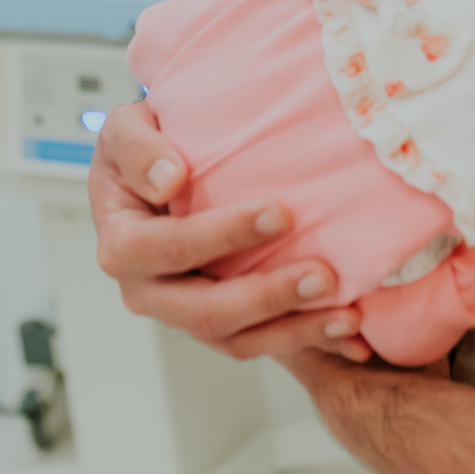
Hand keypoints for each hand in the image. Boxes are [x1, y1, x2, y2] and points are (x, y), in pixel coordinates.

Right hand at [88, 100, 370, 361]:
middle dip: (269, 296)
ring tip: (347, 316)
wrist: (157, 172)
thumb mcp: (125, 130)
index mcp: (123, 244)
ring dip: (296, 331)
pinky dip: (307, 343)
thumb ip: (139, 149)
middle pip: (206, 311)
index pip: (170, 248)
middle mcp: (148, 290)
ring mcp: (184, 312)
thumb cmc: (145, 148)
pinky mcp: (220, 323)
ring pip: (238, 340)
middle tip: (324, 275)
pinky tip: (351, 341)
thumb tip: (169, 180)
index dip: (223, 236)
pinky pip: (262, 343)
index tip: (280, 214)